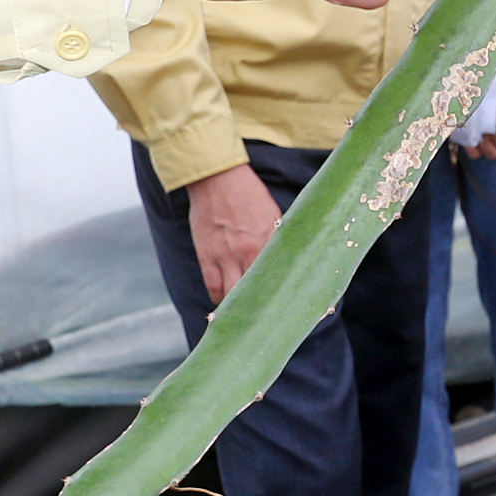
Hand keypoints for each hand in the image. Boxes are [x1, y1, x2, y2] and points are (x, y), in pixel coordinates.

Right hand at [186, 162, 281, 302]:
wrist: (217, 178)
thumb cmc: (249, 193)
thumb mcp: (273, 214)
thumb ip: (278, 238)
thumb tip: (289, 259)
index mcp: (269, 240)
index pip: (279, 276)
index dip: (283, 294)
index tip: (288, 306)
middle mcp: (247, 251)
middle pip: (256, 291)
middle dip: (261, 305)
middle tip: (267, 317)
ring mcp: (225, 255)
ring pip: (232, 295)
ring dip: (239, 306)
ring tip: (246, 314)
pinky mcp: (206, 255)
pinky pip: (213, 286)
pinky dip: (220, 298)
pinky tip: (225, 304)